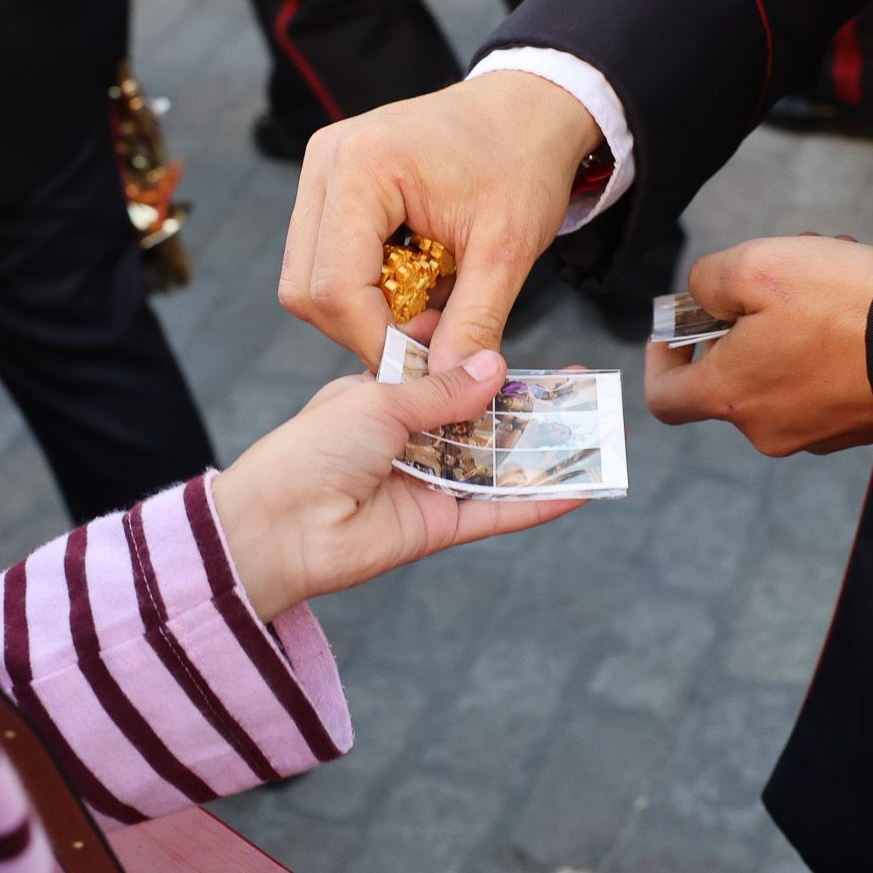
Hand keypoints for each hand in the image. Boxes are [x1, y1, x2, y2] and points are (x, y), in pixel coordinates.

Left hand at [211, 351, 581, 622]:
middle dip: (530, 405)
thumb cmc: (312, 450)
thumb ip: (444, 390)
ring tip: (596, 430)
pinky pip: (498, 511)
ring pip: (499, 464)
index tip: (529, 344)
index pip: (446, 375)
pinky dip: (538, 502)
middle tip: (581, 386)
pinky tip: (581, 489)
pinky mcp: (440, 526)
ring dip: (545, 451)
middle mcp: (410, 441)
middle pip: (484, 419)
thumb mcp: (379, 399)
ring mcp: (428, 484)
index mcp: (383, 399)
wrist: (276, 528)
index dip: (486, 362)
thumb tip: (496, 366)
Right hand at [280, 72, 601, 371]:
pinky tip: (415, 280)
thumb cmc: (522, 162)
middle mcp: (326, 162)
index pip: (335, 286)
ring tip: (429, 305)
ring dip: (365, 309)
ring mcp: (321, 169)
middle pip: (308, 287)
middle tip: (432, 334)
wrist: (527, 109)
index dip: (376, 339)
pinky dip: (365, 285)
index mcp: (364, 167)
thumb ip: (476, 319)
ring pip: (310, 277)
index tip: (427, 364)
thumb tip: (452, 381)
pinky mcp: (329, 182)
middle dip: (366, 328)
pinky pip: (324, 257)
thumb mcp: (509, 249)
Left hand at [646, 235, 872, 456]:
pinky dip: (828, 343)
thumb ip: (708, 280)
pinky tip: (856, 303)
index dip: (662, 357)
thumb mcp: (756, 266)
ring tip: (830, 269)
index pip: (665, 397)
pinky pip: (823, 381)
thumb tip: (701, 296)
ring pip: (783, 369)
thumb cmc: (839, 305)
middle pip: (733, 373)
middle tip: (778, 269)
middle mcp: (766, 428)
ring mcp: (816, 433)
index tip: (678, 324)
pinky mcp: (857, 427)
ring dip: (794, 320)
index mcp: (730, 396)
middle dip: (746, 316)